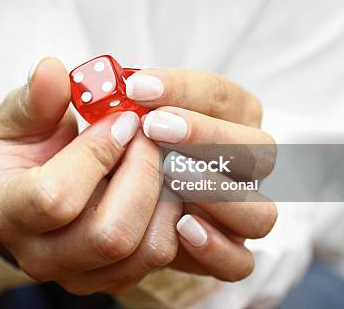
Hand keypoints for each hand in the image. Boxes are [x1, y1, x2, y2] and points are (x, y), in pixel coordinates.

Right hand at [0, 58, 181, 294]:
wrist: (26, 189)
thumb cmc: (23, 147)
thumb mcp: (21, 116)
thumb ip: (37, 97)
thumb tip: (52, 69)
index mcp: (6, 211)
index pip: (56, 197)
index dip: (98, 153)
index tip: (123, 118)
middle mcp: (40, 256)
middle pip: (110, 235)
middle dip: (143, 174)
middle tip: (151, 134)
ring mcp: (78, 275)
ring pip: (145, 250)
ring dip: (166, 194)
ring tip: (163, 154)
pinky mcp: (112, 278)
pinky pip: (160, 255)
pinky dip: (175, 214)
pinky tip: (166, 179)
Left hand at [126, 68, 277, 280]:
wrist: (119, 195)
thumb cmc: (119, 148)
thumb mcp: (112, 121)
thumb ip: (109, 101)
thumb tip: (83, 78)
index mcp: (230, 118)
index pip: (221, 95)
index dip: (183, 88)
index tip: (136, 87)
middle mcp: (247, 164)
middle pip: (257, 148)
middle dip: (205, 134)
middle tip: (154, 127)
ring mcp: (242, 212)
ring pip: (260, 211)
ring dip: (218, 191)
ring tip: (173, 174)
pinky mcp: (228, 254)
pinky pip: (241, 263)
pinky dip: (217, 248)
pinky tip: (182, 228)